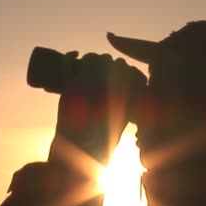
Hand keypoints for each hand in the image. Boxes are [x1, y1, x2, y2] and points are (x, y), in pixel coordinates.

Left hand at [49, 52, 145, 167]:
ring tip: (87, 65)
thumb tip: (136, 99)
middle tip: (99, 70)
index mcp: (122, 91)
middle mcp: (106, 83)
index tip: (116, 70)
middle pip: (106, 59)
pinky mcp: (69, 85)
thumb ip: (127, 109)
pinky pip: (69, 63)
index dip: (119, 66)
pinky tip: (74, 55)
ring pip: (89, 58)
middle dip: (104, 61)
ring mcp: (86, 82)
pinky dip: (71, 57)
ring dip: (90, 58)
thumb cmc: (102, 140)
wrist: (79, 150)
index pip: (122, 66)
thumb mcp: (121, 122)